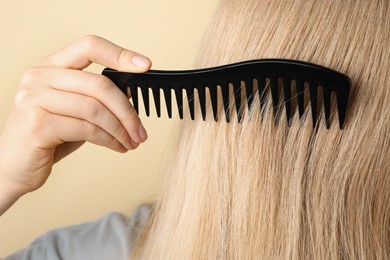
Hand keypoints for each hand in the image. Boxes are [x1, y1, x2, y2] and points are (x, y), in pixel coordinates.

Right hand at [0, 35, 150, 212]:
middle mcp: (39, 77)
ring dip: (121, 129)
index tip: (145, 66)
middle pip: (99, 84)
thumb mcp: (74, 111)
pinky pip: (87, 129)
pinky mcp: (37, 125)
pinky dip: (109, 140)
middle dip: (128, 111)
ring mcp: (34, 99)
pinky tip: (118, 147)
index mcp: (51, 67)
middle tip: (141, 131)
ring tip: (132, 142)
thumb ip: (96, 98)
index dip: (120, 54)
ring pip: (95, 109)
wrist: (13, 166)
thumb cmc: (48, 137)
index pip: (89, 46)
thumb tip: (131, 94)